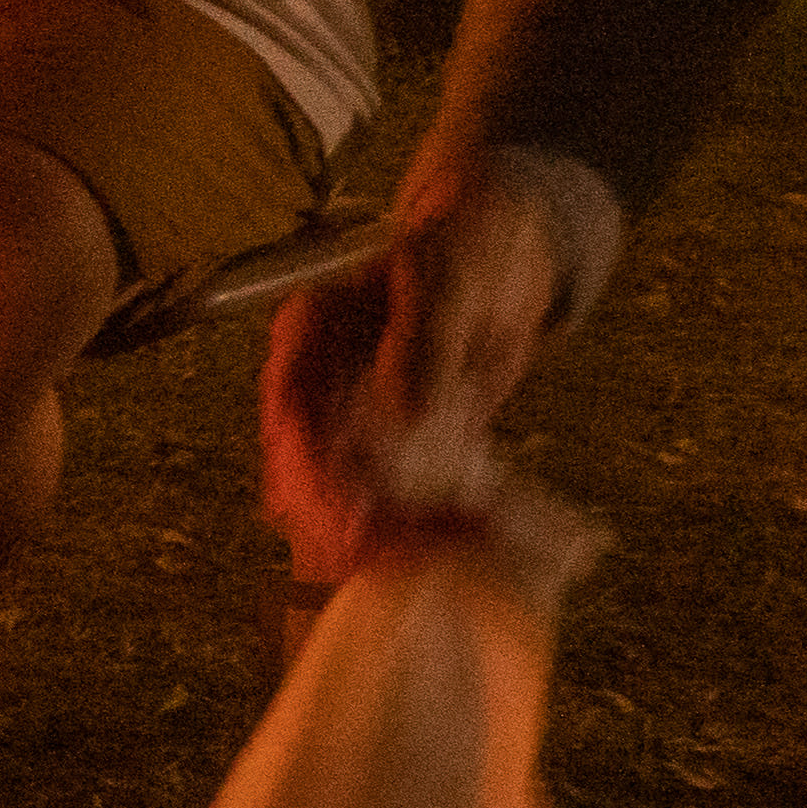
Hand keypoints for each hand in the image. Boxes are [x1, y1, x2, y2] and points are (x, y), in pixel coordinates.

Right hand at [257, 154, 600, 580]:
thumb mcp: (446, 282)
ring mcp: (371, 400)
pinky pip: (411, 473)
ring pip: (355, 469)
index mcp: (315, 327)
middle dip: (327, 503)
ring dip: (366, 517)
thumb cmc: (469, 242)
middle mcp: (331, 370)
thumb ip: (423, 344)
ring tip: (378, 568)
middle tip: (347, 555)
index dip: (299, 456)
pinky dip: (418, 508)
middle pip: (313, 448)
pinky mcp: (420, 424)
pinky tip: (428, 547)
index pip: (290, 400)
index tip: (315, 503)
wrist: (516, 240)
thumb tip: (401, 415)